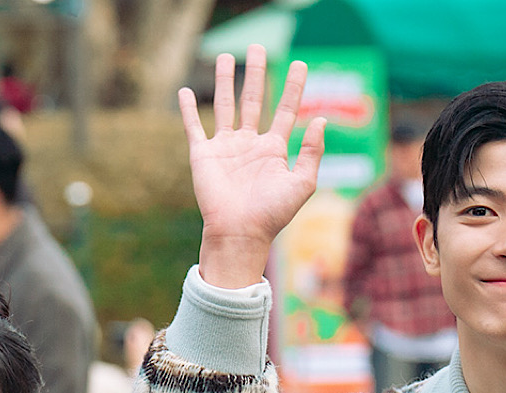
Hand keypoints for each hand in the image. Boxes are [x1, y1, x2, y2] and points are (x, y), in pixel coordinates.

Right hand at [179, 46, 326, 288]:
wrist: (239, 233)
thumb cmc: (272, 214)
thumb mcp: (302, 183)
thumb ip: (312, 152)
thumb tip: (320, 118)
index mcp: (274, 149)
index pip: (285, 109)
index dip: (293, 87)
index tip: (300, 64)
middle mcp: (249, 144)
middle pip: (254, 99)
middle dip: (257, 73)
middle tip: (258, 47)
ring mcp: (225, 148)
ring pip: (225, 105)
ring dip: (226, 81)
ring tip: (226, 57)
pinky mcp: (202, 155)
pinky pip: (194, 127)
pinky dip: (188, 109)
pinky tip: (186, 91)